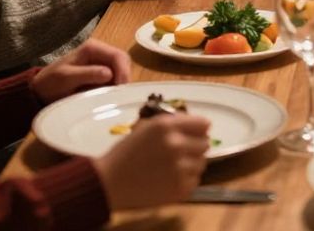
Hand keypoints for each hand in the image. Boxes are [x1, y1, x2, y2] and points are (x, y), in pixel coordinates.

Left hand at [32, 40, 130, 102]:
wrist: (41, 91)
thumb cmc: (51, 82)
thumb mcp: (66, 77)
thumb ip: (87, 74)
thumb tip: (110, 73)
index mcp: (92, 48)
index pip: (117, 55)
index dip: (123, 70)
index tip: (121, 88)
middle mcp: (100, 53)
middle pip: (123, 62)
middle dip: (124, 77)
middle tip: (121, 95)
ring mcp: (102, 64)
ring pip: (122, 71)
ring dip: (121, 84)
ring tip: (115, 97)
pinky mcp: (102, 75)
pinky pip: (115, 80)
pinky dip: (116, 88)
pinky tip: (111, 97)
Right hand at [94, 114, 210, 209]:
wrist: (109, 183)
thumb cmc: (125, 153)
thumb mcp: (146, 128)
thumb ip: (172, 124)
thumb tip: (197, 125)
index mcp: (166, 126)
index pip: (203, 124)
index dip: (197, 129)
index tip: (192, 134)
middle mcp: (176, 145)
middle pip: (205, 143)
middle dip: (194, 146)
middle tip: (181, 152)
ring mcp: (180, 169)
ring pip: (201, 163)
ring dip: (191, 163)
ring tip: (172, 166)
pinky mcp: (180, 189)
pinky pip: (195, 180)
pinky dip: (185, 180)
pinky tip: (169, 179)